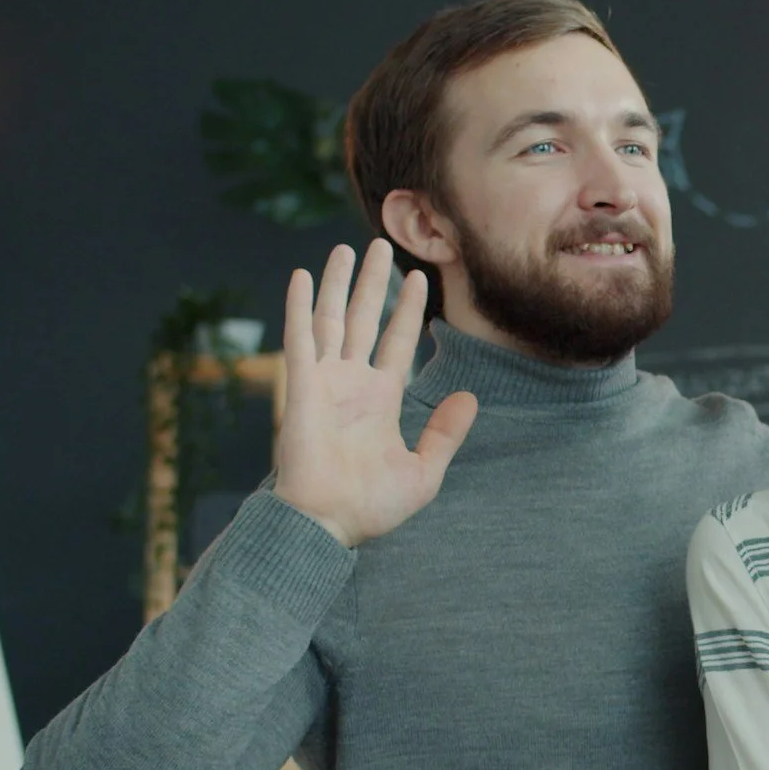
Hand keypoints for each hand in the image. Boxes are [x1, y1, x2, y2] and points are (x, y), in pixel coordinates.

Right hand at [273, 240, 477, 547]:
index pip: (397, 342)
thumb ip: (446, 433)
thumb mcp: (423, 470)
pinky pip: (299, 339)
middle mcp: (351, 384)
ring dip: (338, 283)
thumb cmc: (371, 507)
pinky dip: (299, 307)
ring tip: (347, 249)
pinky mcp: (301, 388)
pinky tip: (301, 276)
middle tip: (382, 245)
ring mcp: (324, 382)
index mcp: (380, 400)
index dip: (407, 310)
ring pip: (333, 319)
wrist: (328, 524)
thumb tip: (469, 397)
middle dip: (375, 283)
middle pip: (365, 320)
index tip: (420, 278)